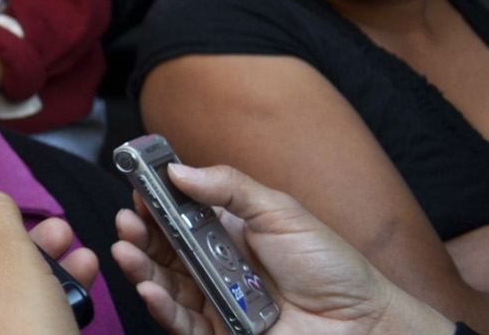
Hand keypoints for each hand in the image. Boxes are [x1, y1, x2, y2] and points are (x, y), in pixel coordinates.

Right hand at [112, 162, 452, 334]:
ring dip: (139, 267)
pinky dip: (161, 307)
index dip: (153, 201)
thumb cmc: (330, 265)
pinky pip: (181, 322)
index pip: (177, 213)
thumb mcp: (281, 211)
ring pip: (164, 284)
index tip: (135, 186)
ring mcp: (215, 301)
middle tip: (125, 221)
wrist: (363, 322)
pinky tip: (150, 290)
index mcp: (226, 232)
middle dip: (138, 233)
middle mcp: (214, 266)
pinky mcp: (219, 332)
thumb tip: (179, 170)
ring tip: (125, 250)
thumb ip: (230, 188)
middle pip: (162, 249)